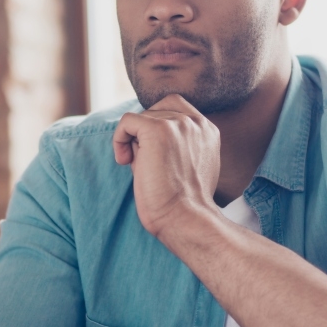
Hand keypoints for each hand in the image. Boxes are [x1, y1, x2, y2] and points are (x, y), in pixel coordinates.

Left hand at [113, 95, 220, 239]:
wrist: (184, 218)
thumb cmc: (182, 203)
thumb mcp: (186, 166)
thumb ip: (175, 144)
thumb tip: (139, 135)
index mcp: (208, 130)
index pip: (176, 108)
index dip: (158, 124)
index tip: (152, 152)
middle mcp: (196, 123)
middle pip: (157, 110)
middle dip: (145, 132)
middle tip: (143, 160)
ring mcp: (178, 124)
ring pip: (142, 117)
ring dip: (134, 140)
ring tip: (138, 167)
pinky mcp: (158, 130)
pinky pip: (127, 121)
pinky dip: (119, 138)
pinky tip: (124, 161)